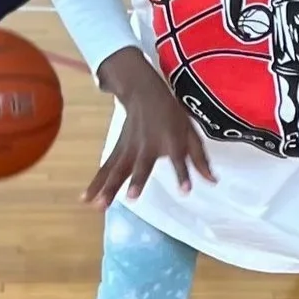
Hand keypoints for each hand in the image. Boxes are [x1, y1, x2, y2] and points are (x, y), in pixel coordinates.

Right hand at [85, 48, 212, 206]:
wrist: (143, 92)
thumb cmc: (172, 116)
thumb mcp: (191, 132)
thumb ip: (200, 158)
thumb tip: (213, 182)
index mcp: (171, 140)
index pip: (179, 158)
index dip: (183, 174)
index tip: (185, 190)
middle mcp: (148, 146)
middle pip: (141, 165)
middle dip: (136, 180)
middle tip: (131, 198)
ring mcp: (130, 148)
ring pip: (118, 169)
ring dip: (109, 187)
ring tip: (100, 206)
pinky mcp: (117, 150)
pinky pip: (105, 168)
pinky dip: (95, 183)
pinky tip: (85, 199)